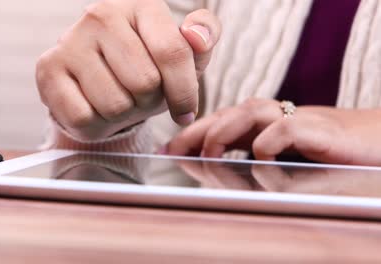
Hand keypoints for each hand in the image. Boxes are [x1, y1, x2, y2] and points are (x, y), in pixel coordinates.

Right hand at [36, 0, 221, 139]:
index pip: (172, 52)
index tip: (185, 111)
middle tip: (141, 96)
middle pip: (144, 83)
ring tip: (118, 100)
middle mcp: (101, 15)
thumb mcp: (184, 54)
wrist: (99, 79)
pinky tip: (95, 108)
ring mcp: (70, 41)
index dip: (184, 92)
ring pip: (115, 105)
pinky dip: (96, 125)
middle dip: (149, 102)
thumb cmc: (146, 66)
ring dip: (123, 114)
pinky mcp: (48, 69)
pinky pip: (84, 118)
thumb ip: (204, 38)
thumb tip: (197, 36)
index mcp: (140, 5)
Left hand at [167, 98, 380, 165]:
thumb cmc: (330, 155)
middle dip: (199, 130)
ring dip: (224, 132)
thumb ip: (253, 162)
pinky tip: (259, 157)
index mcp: (267, 124)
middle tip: (174, 150)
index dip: (194, 132)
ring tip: (207, 153)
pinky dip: (268, 141)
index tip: (169, 149)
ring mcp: (300, 119)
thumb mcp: (286, 160)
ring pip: (251, 112)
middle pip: (230, 113)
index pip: (223, 121)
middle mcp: (279, 117)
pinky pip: (287, 127)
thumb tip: (215, 170)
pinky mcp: (323, 130)